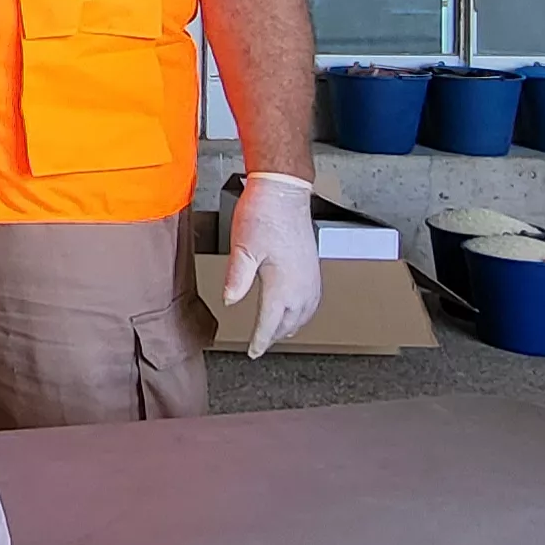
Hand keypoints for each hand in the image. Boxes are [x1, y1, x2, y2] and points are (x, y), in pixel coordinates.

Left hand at [218, 176, 324, 359]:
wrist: (285, 192)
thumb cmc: (263, 215)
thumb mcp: (243, 248)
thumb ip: (237, 278)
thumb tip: (230, 302)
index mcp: (283, 286)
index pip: (270, 324)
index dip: (260, 341)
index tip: (253, 353)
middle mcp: (302, 286)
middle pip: (288, 324)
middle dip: (274, 336)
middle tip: (260, 345)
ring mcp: (311, 277)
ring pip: (303, 315)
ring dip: (289, 327)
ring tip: (276, 333)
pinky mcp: (313, 267)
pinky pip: (312, 301)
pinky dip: (302, 313)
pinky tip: (295, 310)